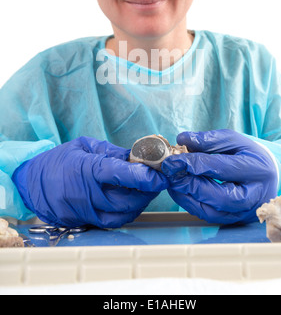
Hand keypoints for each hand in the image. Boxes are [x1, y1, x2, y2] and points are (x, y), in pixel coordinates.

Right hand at [12, 136, 167, 227]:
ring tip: (146, 190)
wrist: (32, 183)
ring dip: (139, 203)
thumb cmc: (58, 160)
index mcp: (86, 169)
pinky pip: (112, 221)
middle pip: (126, 200)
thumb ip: (112, 152)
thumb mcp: (84, 146)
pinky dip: (126, 212)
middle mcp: (86, 194)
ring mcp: (84, 212)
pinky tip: (130, 201)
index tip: (160, 175)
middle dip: (148, 191)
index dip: (144, 177)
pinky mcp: (83, 223)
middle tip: (157, 180)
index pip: (120, 175)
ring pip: (122, 214)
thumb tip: (138, 157)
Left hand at [161, 129, 277, 223]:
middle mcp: (254, 195)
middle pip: (219, 196)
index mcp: (256, 170)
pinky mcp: (234, 220)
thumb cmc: (249, 155)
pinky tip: (180, 191)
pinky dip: (190, 205)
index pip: (220, 168)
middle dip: (190, 184)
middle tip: (171, 173)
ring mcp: (245, 211)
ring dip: (186, 196)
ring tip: (173, 181)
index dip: (192, 163)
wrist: (268, 174)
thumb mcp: (233, 140)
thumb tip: (182, 139)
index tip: (173, 159)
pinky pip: (209, 217)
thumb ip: (209, 140)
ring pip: (212, 211)